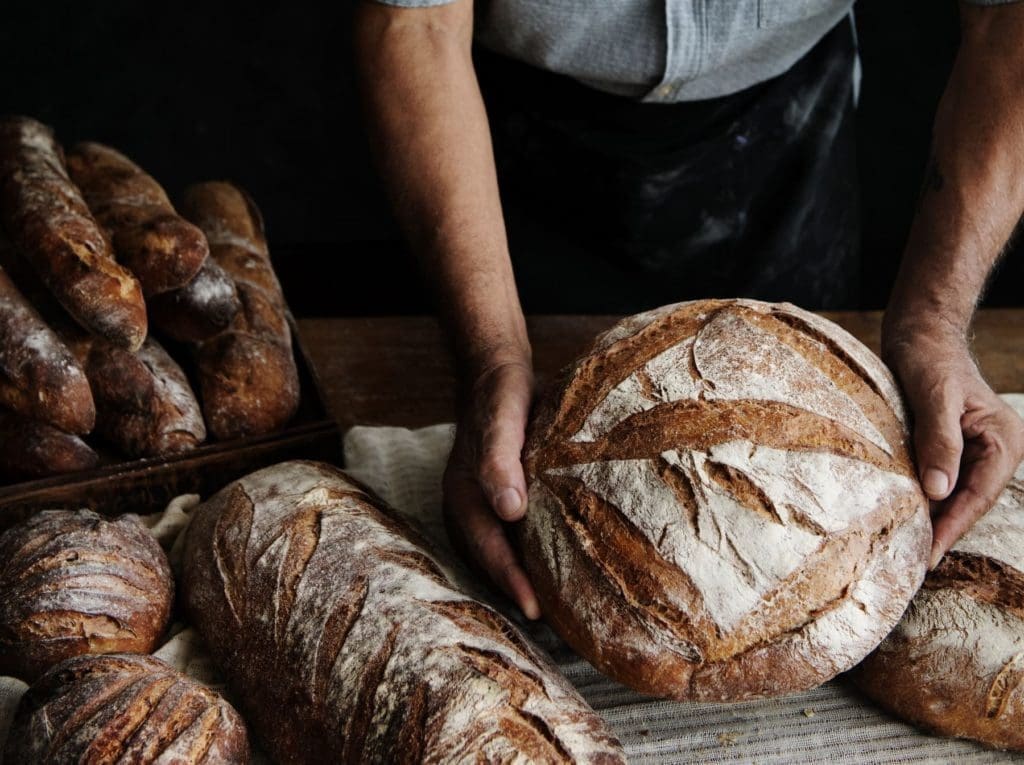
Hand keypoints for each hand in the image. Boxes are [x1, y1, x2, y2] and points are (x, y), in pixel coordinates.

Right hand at [442, 358, 540, 618]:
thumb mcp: (503, 420)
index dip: (512, 581)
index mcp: (462, 496)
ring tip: (549, 604)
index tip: (536, 609)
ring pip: (493, 553)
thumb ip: (500, 462)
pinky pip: (503, 537)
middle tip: (550, 620)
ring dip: (516, 578)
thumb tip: (510, 510)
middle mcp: (464, 506)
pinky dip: (520, 555)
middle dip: (515, 590)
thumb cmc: (501, 396)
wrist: (495, 373)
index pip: (489, 550)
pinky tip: (545, 564)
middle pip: (488, 560)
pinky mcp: (493, 498)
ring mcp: (476, 504)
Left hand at [883, 327, 1023, 568]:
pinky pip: (943, 481)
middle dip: (943, 530)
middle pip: (970, 501)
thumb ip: (939, 441)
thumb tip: (940, 491)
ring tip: (907, 549)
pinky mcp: (953, 447)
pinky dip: (926, 499)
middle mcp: (996, 449)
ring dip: (934, 519)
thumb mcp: (933, 396)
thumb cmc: (928, 357)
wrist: (919, 333)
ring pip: (956, 495)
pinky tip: (906, 516)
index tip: (927, 554)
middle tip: (912, 563)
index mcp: (1003, 439)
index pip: (978, 495)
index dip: (952, 527)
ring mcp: (976, 450)